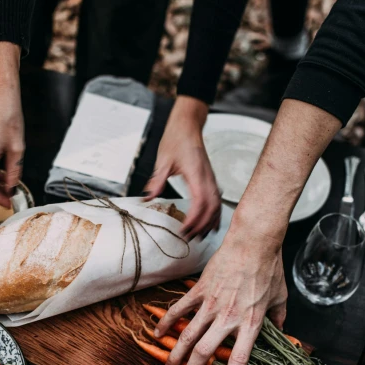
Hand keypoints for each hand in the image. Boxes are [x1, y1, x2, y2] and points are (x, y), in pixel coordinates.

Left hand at [144, 96, 220, 238]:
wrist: (187, 126)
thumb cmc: (175, 140)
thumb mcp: (162, 160)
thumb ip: (157, 180)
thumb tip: (147, 199)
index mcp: (196, 174)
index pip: (200, 202)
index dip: (193, 219)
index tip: (183, 230)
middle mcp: (207, 178)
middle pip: (211, 208)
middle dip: (201, 226)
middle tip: (189, 239)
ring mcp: (211, 179)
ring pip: (217, 206)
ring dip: (209, 223)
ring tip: (199, 237)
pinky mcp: (210, 180)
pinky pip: (217, 200)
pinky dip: (215, 215)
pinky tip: (210, 225)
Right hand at [154, 226, 286, 364]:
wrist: (253, 243)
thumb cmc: (269, 269)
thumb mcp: (280, 298)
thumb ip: (279, 320)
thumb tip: (283, 334)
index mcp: (251, 323)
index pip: (239, 359)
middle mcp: (229, 318)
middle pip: (204, 352)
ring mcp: (211, 304)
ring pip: (187, 336)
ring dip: (175, 355)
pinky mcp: (199, 290)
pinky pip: (179, 310)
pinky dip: (166, 323)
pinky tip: (158, 334)